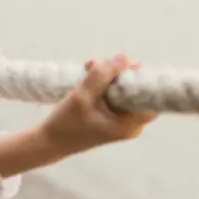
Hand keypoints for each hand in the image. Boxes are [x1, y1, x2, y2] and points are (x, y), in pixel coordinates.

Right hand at [40, 54, 157, 155]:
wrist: (48, 141)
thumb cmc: (65, 123)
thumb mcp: (81, 96)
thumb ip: (102, 76)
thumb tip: (123, 57)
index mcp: (128, 125)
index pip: (150, 99)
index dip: (142, 79)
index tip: (127, 65)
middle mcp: (129, 124)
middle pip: (135, 91)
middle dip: (118, 73)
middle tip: (98, 63)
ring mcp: (119, 121)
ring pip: (122, 91)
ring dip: (107, 76)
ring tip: (88, 67)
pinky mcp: (109, 117)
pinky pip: (113, 96)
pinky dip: (102, 85)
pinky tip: (87, 76)